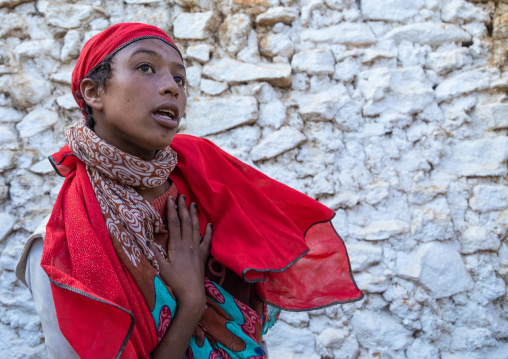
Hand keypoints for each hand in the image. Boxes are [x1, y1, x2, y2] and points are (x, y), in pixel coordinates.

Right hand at [153, 195, 211, 311]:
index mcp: (177, 245)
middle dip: (183, 208)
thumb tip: (145, 239)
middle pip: (186, 222)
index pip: (174, 223)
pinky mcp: (203, 256)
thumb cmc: (174, 282)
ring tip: (193, 204)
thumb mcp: (161, 268)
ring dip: (194, 215)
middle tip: (182, 195)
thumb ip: (153, 253)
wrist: (192, 294)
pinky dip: (208, 231)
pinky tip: (209, 224)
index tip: (171, 199)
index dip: (172, 210)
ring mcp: (197, 249)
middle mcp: (188, 244)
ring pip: (196, 228)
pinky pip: (207, 240)